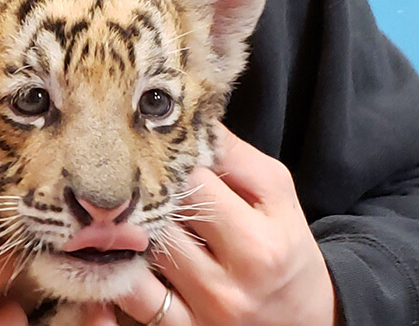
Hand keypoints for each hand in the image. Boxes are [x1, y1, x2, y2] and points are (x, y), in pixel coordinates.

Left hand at [110, 122, 335, 324]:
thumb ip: (236, 156)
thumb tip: (193, 115)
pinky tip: (117, 246)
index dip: (174, 161)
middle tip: (140, 175)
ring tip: (129, 207)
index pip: (194, 184)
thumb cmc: (286, 244)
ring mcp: (202, 311)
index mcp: (259, 244)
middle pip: (164, 218)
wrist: (302, 314)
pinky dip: (119, 267)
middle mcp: (229, 283)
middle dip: (150, 190)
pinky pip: (134, 296)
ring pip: (142, 252)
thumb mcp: (278, 193)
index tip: (163, 149)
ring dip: (131, 224)